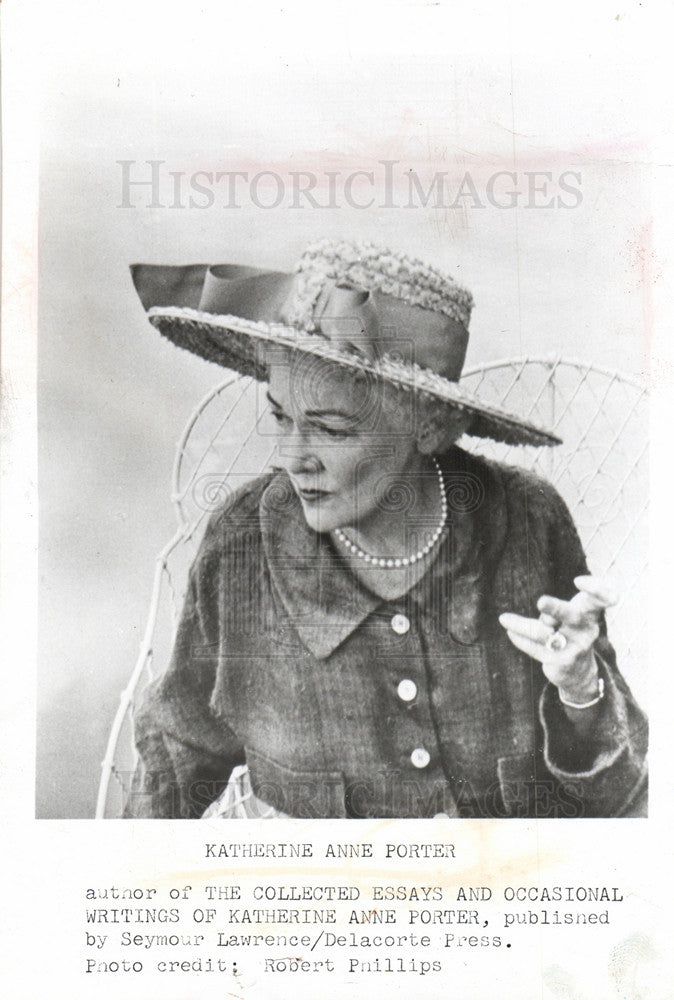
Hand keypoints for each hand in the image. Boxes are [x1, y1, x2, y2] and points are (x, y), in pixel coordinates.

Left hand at [498, 576, 616, 703]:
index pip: (599, 598)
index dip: (594, 589)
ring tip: (504, 619)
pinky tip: (510, 632)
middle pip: (571, 616)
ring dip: (522, 625)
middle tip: (540, 601)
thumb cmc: (573, 631)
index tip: (578, 581)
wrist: (580, 671)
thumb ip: (559, 609)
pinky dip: (521, 640)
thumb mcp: (574, 614)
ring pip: (544, 634)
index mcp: (590, 614)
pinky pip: (536, 649)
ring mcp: (574, 648)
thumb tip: (543, 611)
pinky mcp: (561, 662)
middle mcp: (586, 630)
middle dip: (555, 608)